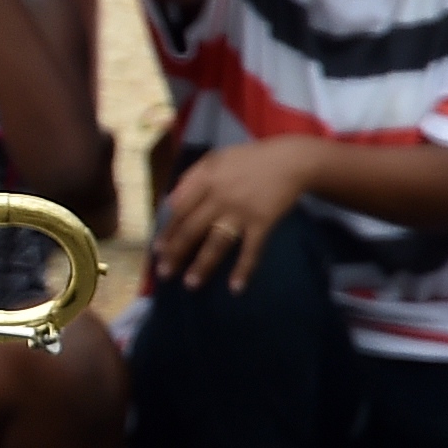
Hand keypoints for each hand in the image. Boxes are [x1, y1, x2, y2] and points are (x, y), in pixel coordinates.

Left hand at [153, 138, 316, 292]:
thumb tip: (171, 201)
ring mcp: (241, 211)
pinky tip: (236, 288)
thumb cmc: (249, 160)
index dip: (168, 231)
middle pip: (193, 229)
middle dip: (176, 252)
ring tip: (190, 284)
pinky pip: (251, 249)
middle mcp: (220, 197)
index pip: (180, 209)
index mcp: (206, 180)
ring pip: (217, 242)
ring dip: (203, 264)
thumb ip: (191, 177)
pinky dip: (244, 268)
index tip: (157, 250)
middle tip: (164, 273)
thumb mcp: (215, 159)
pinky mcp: (262, 222)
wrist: (290, 161)